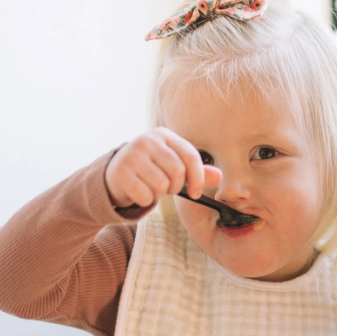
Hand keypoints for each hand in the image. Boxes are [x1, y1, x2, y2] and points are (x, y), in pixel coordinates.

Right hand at [104, 128, 220, 208]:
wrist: (117, 173)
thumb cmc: (152, 169)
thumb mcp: (175, 165)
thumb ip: (196, 170)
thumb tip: (219, 176)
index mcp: (164, 135)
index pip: (191, 156)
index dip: (198, 178)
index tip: (196, 192)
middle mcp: (148, 140)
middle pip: (178, 172)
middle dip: (176, 187)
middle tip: (167, 187)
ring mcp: (132, 154)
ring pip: (162, 185)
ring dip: (159, 193)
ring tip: (151, 186)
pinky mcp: (121, 171)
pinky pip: (145, 195)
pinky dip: (146, 200)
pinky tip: (140, 191)